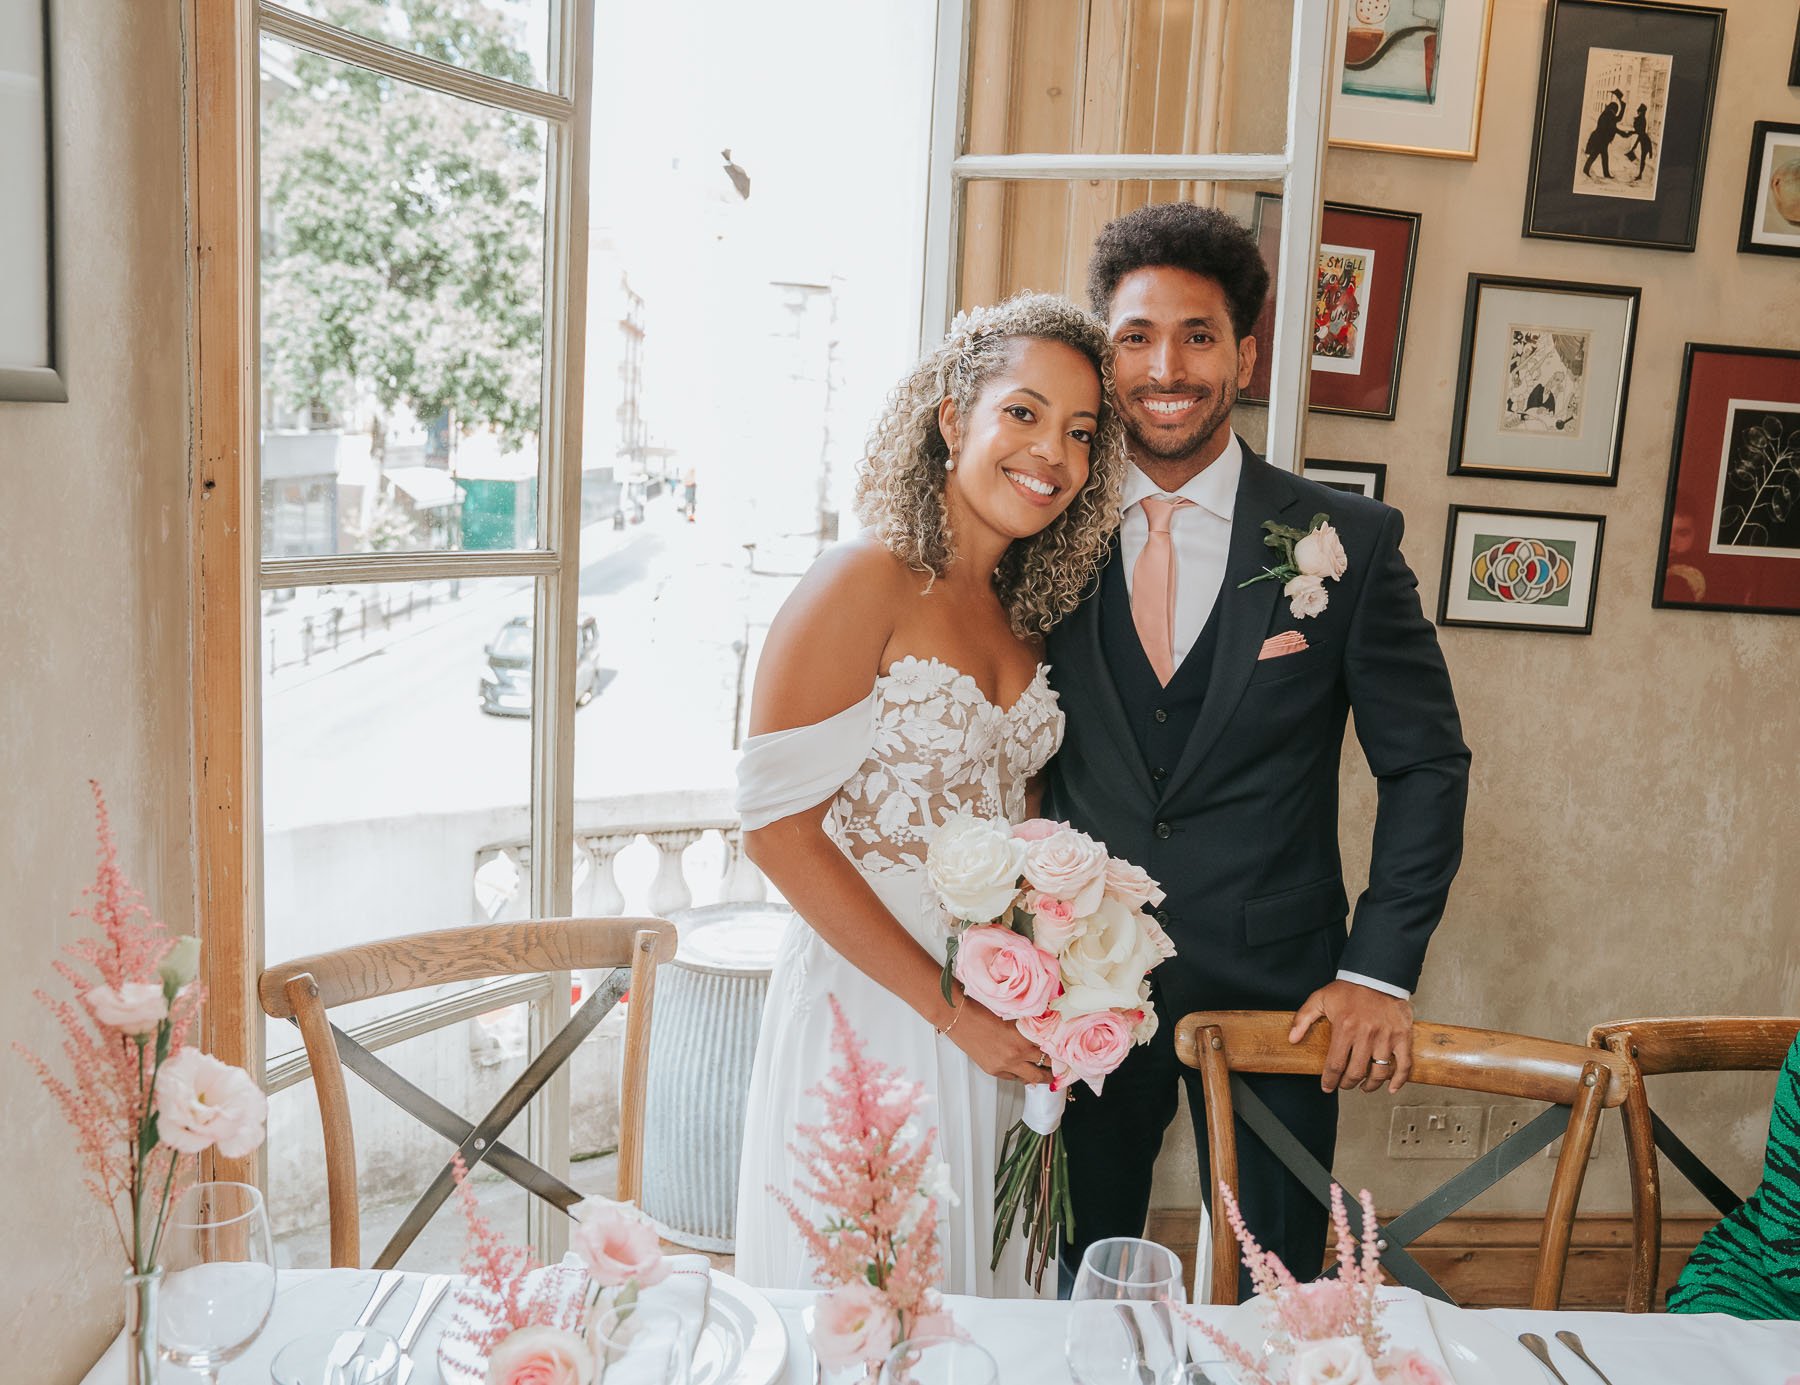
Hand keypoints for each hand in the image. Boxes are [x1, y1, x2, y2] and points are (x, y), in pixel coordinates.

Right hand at [940, 992, 1051, 1084]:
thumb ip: (1028, 1027)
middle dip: (1053, 1071)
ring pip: (1030, 1078)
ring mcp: (1004, 1065)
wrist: (959, 1018)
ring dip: (1039, 1076)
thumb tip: (1043, 1031)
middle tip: (1061, 1069)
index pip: (1049, 1050)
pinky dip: (1020, 1075)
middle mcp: (1016, 1054)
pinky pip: (1012, 1078)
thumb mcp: (1012, 1016)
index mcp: (1023, 1037)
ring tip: (1046, 1075)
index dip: (1059, 1053)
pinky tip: (1023, 1071)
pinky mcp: (993, 1070)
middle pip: (1043, 1069)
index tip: (1066, 1055)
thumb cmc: (983, 1010)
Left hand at [1288, 980, 1412, 1093]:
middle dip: (1347, 1083)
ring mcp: (1386, 1037)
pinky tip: (1391, 1088)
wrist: (1377, 975)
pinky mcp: (1402, 1036)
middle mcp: (1366, 1035)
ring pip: (1379, 1072)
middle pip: (1356, 1072)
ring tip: (1364, 1086)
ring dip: (1370, 1085)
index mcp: (1345, 1027)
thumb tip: (1292, 1039)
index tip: (1327, 1087)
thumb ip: (1303, 1018)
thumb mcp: (1320, 998)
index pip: (1335, 1064)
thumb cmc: (1349, 988)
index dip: (1329, 1080)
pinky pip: (1404, 1064)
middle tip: (1344, 1085)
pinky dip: (1399, 1080)